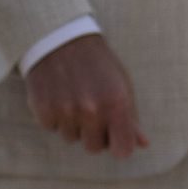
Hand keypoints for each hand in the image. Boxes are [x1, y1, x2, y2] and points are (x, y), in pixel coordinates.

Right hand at [23, 34, 148, 158]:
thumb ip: (131, 117)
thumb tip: (143, 144)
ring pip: (71, 138)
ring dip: (72, 123)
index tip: (114, 136)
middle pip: (94, 148)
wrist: (61, 38)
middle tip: (90, 107)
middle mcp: (92, 110)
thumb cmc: (98, 63)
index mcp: (117, 104)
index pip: (123, 151)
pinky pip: (51, 127)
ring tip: (73, 95)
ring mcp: (67, 111)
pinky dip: (53, 115)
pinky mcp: (44, 109)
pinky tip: (57, 93)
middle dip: (93, 133)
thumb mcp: (121, 84)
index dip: (118, 145)